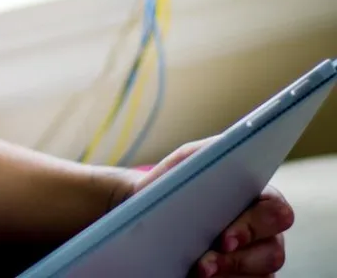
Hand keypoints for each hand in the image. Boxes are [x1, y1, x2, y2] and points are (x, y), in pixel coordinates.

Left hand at [112, 139, 294, 276]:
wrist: (147, 210)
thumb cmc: (172, 184)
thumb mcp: (181, 165)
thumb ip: (199, 158)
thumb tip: (215, 156)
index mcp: (257, 197)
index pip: (276, 210)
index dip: (254, 226)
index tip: (224, 239)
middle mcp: (265, 231)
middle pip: (274, 251)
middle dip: (240, 259)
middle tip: (205, 264)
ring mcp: (258, 258)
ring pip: (263, 274)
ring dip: (229, 273)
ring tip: (197, 272)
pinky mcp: (246, 276)